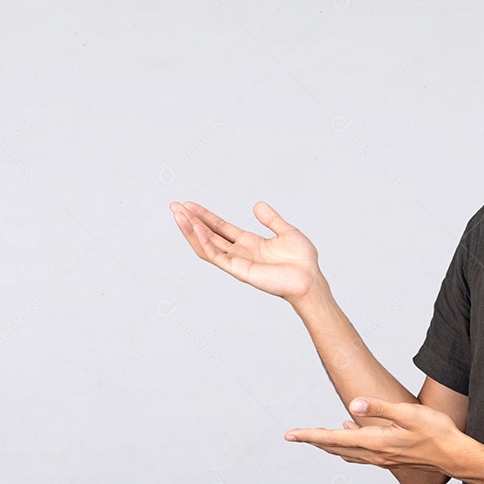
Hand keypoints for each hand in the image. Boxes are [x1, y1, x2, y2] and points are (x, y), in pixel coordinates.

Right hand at [170, 200, 320, 303]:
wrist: (309, 278)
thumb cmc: (302, 260)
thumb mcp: (286, 231)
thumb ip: (271, 219)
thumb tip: (257, 205)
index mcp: (249, 243)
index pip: (220, 228)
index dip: (204, 216)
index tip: (189, 205)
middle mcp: (239, 252)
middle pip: (208, 235)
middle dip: (190, 221)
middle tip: (175, 206)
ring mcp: (237, 262)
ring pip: (206, 246)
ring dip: (191, 231)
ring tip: (178, 215)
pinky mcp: (239, 270)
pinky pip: (216, 256)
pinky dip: (204, 242)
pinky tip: (196, 228)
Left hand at [285, 397, 469, 475]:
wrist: (455, 456)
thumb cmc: (436, 433)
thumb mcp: (408, 414)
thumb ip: (380, 408)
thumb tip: (352, 405)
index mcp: (375, 442)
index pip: (334, 439)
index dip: (310, 435)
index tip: (291, 434)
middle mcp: (374, 454)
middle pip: (335, 447)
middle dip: (313, 440)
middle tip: (293, 436)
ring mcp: (382, 458)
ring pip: (346, 452)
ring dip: (328, 444)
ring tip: (314, 437)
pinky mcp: (390, 458)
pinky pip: (360, 453)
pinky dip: (347, 445)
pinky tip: (350, 432)